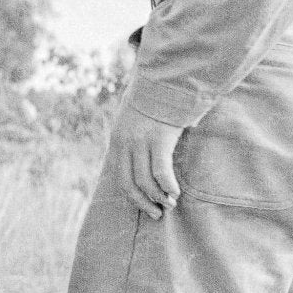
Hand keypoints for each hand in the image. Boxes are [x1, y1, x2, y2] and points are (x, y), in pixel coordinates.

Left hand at [108, 104, 184, 219]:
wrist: (163, 79)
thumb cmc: (152, 101)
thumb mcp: (132, 119)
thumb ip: (133, 139)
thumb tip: (140, 159)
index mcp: (117, 141)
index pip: (120, 178)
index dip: (132, 197)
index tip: (144, 206)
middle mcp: (125, 144)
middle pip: (130, 184)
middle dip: (143, 203)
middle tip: (156, 214)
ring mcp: (141, 142)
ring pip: (145, 181)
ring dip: (158, 197)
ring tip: (169, 204)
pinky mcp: (158, 139)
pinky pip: (160, 171)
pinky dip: (167, 185)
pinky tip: (175, 192)